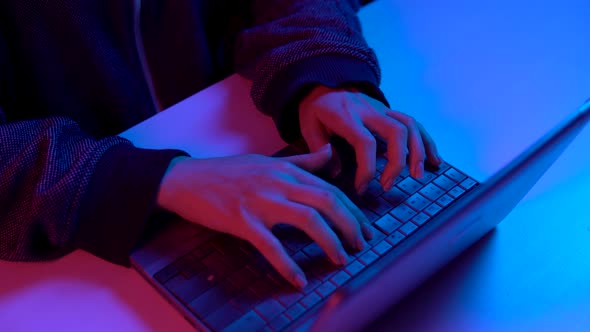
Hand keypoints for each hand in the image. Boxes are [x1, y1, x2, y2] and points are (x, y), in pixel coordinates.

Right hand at [156, 145, 371, 288]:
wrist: (187, 178)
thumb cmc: (228, 172)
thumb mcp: (267, 161)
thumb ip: (301, 161)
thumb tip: (330, 153)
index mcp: (286, 171)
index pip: (330, 189)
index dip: (352, 210)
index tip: (365, 229)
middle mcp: (278, 183)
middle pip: (327, 202)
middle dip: (350, 225)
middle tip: (362, 246)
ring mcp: (261, 201)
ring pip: (307, 220)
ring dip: (330, 242)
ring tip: (341, 260)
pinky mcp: (242, 221)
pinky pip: (270, 245)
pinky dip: (286, 265)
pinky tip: (298, 280)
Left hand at [299, 85, 442, 193]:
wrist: (325, 82)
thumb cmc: (316, 108)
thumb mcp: (308, 125)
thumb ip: (319, 148)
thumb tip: (337, 173)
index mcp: (346, 116)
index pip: (365, 142)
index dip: (366, 168)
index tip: (362, 187)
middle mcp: (369, 110)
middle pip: (396, 132)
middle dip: (398, 161)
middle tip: (389, 185)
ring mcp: (382, 109)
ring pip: (410, 126)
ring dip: (418, 152)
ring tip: (417, 176)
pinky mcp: (390, 111)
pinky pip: (414, 124)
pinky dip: (427, 142)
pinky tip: (434, 160)